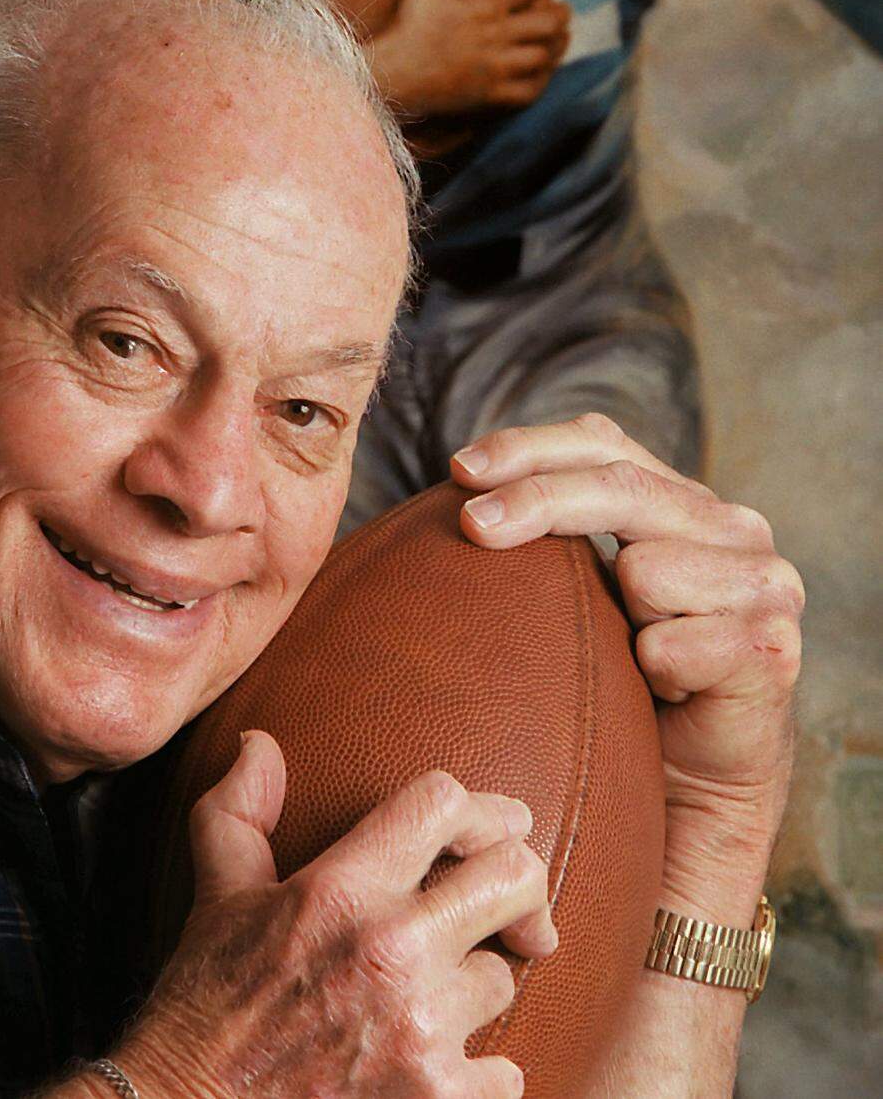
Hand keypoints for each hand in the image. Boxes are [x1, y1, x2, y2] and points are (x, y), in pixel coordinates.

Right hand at [115, 731, 554, 1098]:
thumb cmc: (203, 1007)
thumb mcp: (217, 895)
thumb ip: (241, 808)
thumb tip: (260, 745)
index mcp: (340, 888)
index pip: (444, 803)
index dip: (480, 810)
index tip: (496, 831)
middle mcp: (390, 949)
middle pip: (514, 876)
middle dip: (520, 886)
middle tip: (514, 911)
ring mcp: (420, 1029)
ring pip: (502, 978)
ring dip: (475, 988)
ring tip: (431, 1000)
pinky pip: (505, 1073)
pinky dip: (480, 1076)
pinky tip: (437, 1067)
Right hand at [361, 0, 569, 115]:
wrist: (395, 74)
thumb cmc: (410, 25)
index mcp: (486, 7)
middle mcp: (498, 38)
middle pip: (548, 24)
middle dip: (560, 13)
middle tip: (561, 8)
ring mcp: (497, 69)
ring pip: (543, 57)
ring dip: (556, 45)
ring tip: (560, 37)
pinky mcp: (491, 95)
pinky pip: (529, 91)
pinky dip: (541, 81)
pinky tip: (542, 72)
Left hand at [449, 415, 803, 924]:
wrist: (689, 788)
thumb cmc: (623, 683)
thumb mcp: (582, 590)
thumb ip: (553, 529)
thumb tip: (460, 488)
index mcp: (683, 499)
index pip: (602, 442)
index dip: (529, 446)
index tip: (460, 469)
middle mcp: (734, 527)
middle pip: (620, 485)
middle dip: (537, 499)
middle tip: (472, 526)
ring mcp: (765, 583)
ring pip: (646, 567)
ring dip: (615, 616)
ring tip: (627, 656)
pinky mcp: (771, 647)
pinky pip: (672, 644)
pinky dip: (650, 671)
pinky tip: (661, 695)